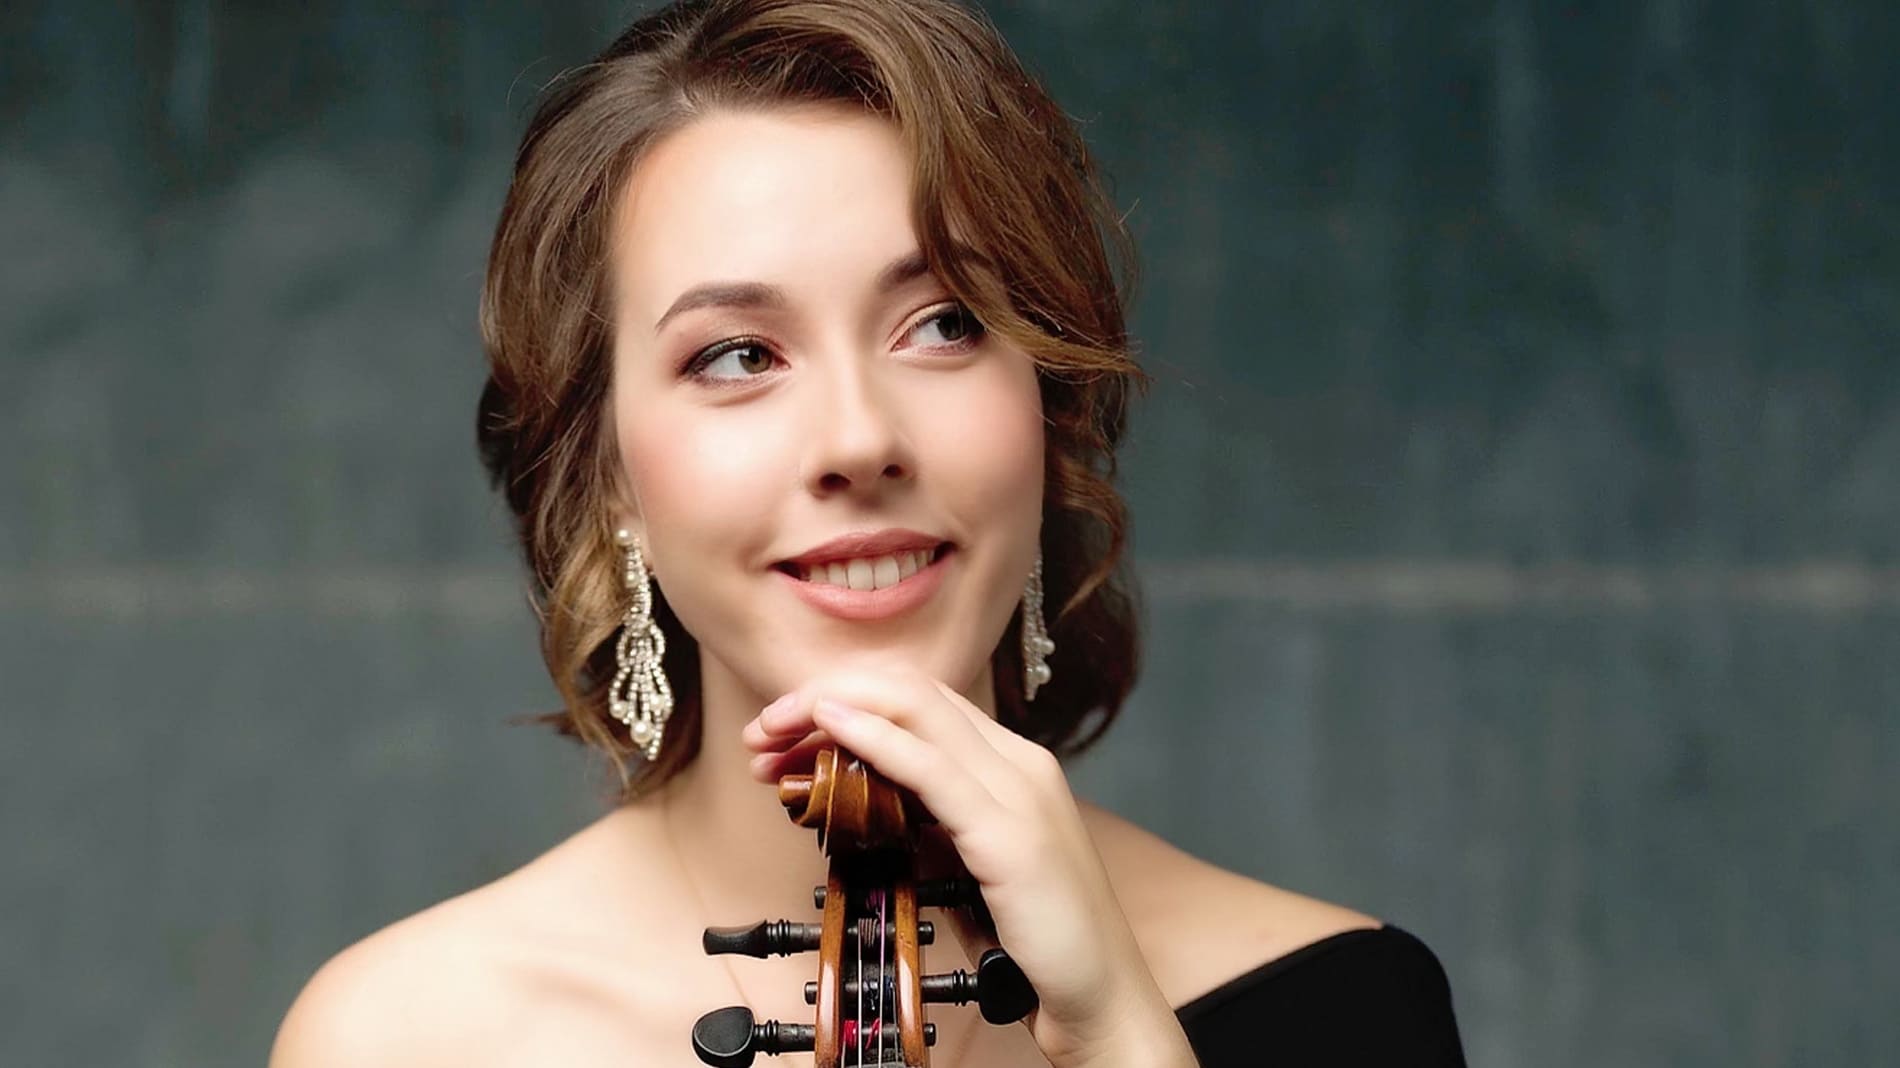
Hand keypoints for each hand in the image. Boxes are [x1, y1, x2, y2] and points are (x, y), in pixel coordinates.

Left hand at [741, 666, 1196, 1066]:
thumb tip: (868, 805)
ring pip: (916, 711)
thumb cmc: (1037, 943)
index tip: (784, 733)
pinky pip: (931, 766)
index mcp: (1011, 765)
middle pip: (909, 693)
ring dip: (829, 711)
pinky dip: (874, 738)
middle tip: (762, 730)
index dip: (844, 701)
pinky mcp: (1010, 832)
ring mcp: (1019, 790)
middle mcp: (1019, 762)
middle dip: (824, 697)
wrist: (1102, 997)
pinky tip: (830, 729)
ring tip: (773, 735)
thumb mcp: (970, 868)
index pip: (917, 702)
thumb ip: (930, 827)